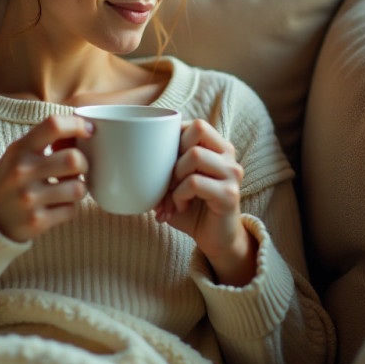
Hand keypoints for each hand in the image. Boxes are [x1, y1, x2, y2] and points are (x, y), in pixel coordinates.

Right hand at [0, 115, 93, 242]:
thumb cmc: (9, 179)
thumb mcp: (18, 153)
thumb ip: (45, 141)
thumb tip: (83, 130)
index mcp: (19, 149)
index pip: (53, 125)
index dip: (78, 125)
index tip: (89, 131)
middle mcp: (22, 171)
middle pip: (74, 159)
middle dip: (83, 164)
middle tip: (76, 168)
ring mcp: (29, 198)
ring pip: (78, 188)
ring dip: (78, 188)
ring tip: (66, 188)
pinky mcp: (36, 222)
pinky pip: (71, 210)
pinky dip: (69, 208)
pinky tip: (56, 206)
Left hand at [155, 119, 255, 285]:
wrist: (214, 240)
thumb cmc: (190, 207)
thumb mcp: (174, 181)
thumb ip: (163, 163)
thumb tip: (132, 150)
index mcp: (218, 147)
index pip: (195, 123)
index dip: (174, 138)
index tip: (166, 162)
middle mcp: (228, 156)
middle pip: (197, 130)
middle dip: (173, 154)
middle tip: (168, 180)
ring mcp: (232, 174)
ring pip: (195, 155)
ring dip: (174, 177)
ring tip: (172, 196)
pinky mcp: (230, 195)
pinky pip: (194, 183)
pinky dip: (179, 195)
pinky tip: (180, 206)